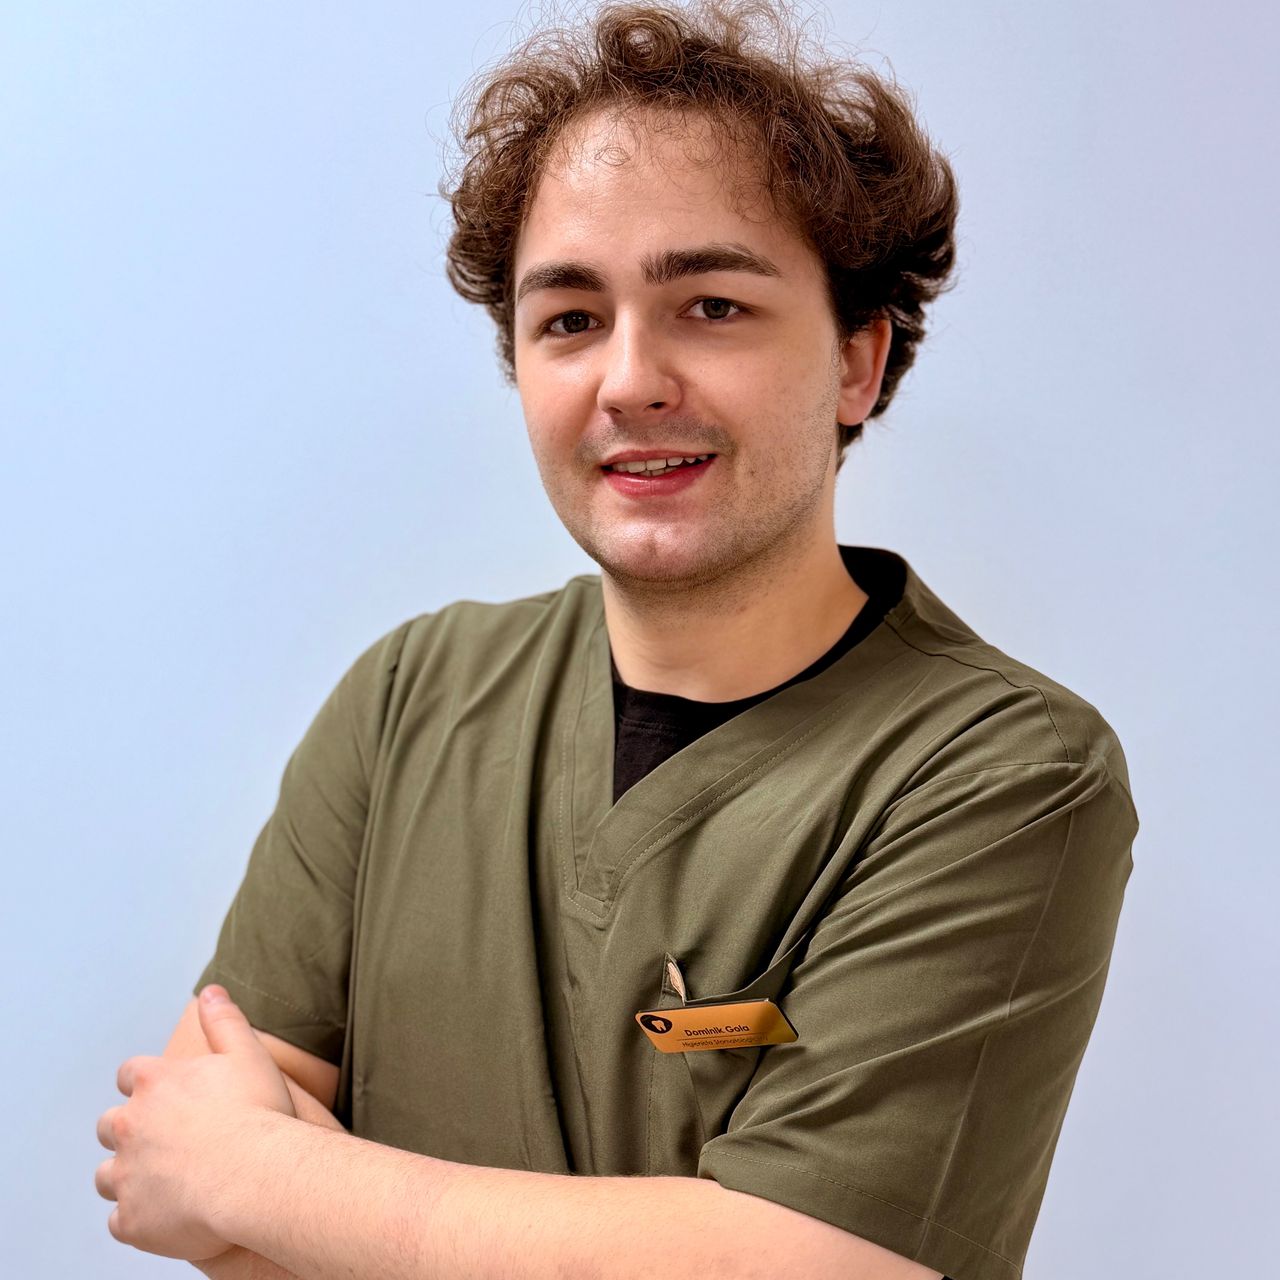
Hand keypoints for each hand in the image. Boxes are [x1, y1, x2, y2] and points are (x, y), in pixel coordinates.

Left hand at [95, 985, 296, 1259]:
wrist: (257, 1176)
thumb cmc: (257, 1114)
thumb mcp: (247, 1053)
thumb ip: (224, 1020)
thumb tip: (211, 992)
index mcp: (155, 1083)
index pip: (130, 1075)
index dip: (145, 1084)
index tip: (164, 1094)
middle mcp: (130, 1126)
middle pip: (109, 1126)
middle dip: (130, 1132)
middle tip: (165, 1140)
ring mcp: (127, 1175)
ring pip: (107, 1176)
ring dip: (128, 1176)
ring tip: (164, 1180)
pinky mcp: (132, 1219)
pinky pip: (120, 1221)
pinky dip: (138, 1217)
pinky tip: (166, 1214)